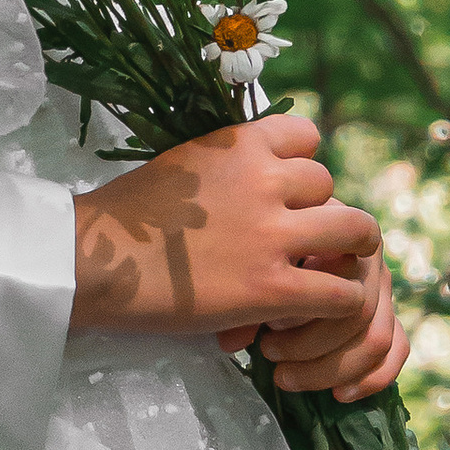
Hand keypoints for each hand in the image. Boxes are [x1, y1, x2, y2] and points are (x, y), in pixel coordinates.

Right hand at [70, 111, 409, 398]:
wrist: (93, 261)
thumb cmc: (125, 218)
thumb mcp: (182, 165)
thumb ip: (226, 166)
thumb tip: (256, 185)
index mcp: (239, 144)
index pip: (306, 136)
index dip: (303, 165)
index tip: (291, 192)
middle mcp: (264, 179)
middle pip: (329, 185)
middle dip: (322, 212)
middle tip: (309, 242)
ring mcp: (272, 234)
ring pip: (355, 231)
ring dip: (352, 252)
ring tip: (341, 271)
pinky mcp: (271, 287)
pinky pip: (340, 292)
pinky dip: (340, 304)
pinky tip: (317, 314)